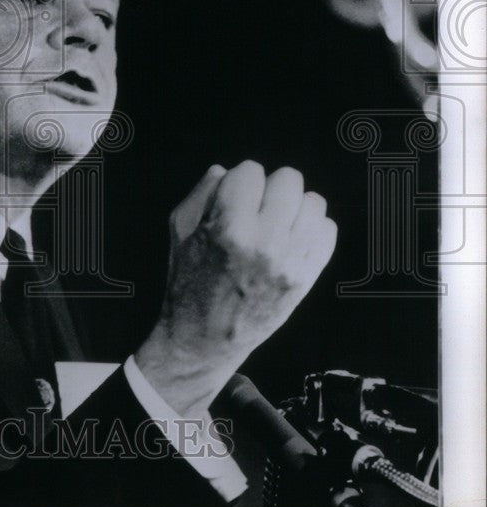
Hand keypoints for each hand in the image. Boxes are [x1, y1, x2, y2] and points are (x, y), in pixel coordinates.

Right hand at [135, 161, 336, 414]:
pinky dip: (310, 228)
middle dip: (269, 188)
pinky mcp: (307, 277)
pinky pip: (327, 230)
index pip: (250, 171)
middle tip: (256, 207)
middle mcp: (265, 244)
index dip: (238, 180)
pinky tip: (289, 238)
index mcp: (228, 229)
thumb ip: (202, 192)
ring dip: (293, 206)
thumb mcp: (179, 230)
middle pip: (288, 180)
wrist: (205, 337)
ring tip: (275, 222)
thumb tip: (228, 170)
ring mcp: (291, 262)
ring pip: (313, 202)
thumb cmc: (188, 280)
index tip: (232, 197)